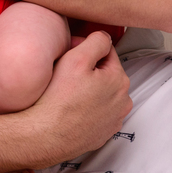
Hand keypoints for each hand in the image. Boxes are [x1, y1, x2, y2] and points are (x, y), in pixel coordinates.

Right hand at [32, 32, 131, 164]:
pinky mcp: (104, 133)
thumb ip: (96, 42)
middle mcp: (123, 101)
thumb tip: (104, 37)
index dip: (85, 48)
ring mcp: (114, 119)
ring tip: (68, 92)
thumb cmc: (59, 98)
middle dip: (89, 69)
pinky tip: (72, 108)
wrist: (48, 135)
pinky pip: (98, 113)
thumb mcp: (76, 59)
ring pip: (103, 94)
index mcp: (119, 79)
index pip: (106, 51)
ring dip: (90, 89)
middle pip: (106, 74)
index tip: (69, 53)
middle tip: (65, 72)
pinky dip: (88, 108)